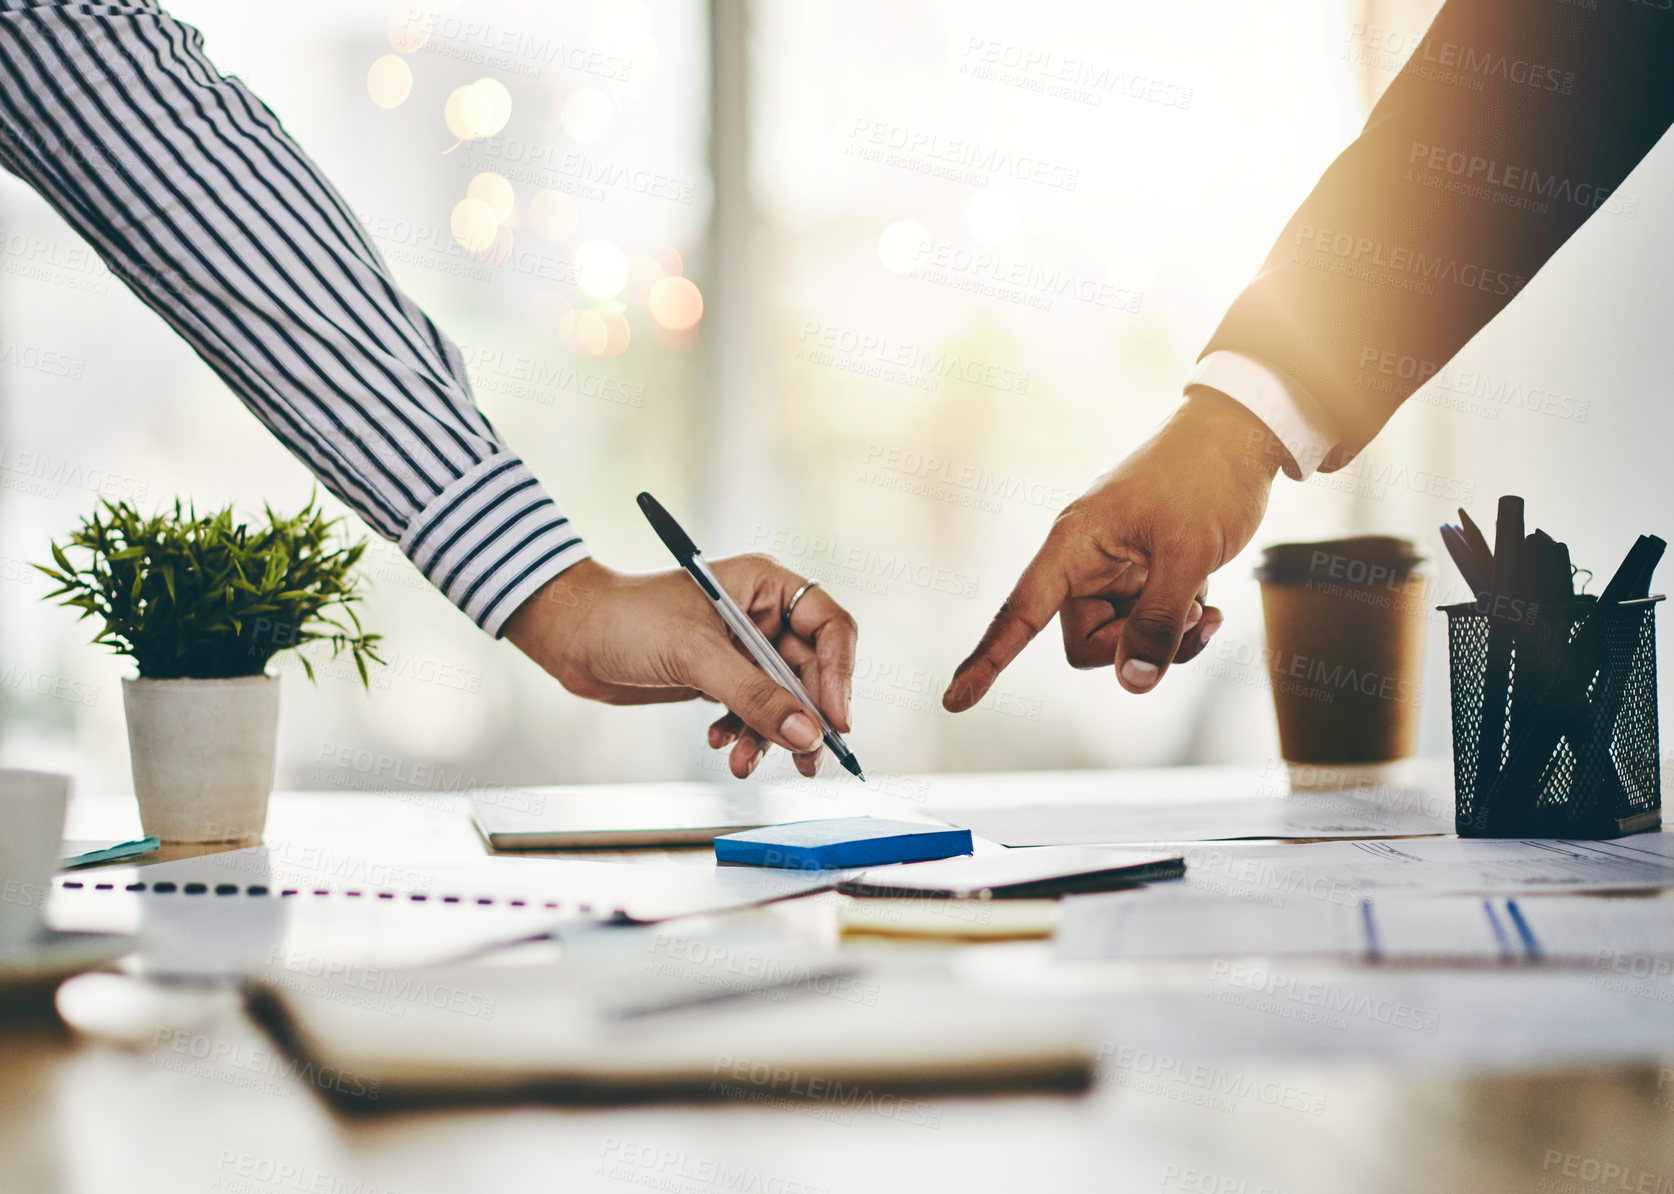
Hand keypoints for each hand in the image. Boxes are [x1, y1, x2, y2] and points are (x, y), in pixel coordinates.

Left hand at [504, 557, 855, 778]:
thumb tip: (806, 733)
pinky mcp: (722, 675)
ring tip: (746, 762)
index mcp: (766, 584)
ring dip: (771, 735)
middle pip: (811, 671)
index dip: (839, 674)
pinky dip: (745, 732)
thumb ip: (753, 695)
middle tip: (805, 760)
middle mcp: (762, 614)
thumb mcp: (694, 655)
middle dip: (804, 718)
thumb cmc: (625, 619)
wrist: (571, 635)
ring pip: (783, 699)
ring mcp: (743, 647)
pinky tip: (722, 742)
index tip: (834, 721)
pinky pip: (754, 710)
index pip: (830, 626)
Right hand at [943, 390, 1280, 709]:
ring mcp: (1115, 572)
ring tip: (1206, 605)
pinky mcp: (1143, 578)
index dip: (989, 659)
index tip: (954, 701)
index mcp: (1073, 545)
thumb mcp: (1188, 554)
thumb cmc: (1205, 478)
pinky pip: (1146, 627)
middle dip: (1134, 646)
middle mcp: (1084, 562)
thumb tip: (1133, 683)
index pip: (1019, 613)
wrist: (1240, 437)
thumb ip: (1158, 621)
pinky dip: (1179, 627)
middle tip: (1188, 619)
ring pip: (1122, 641)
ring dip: (1167, 638)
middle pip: (1086, 643)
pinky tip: (1210, 605)